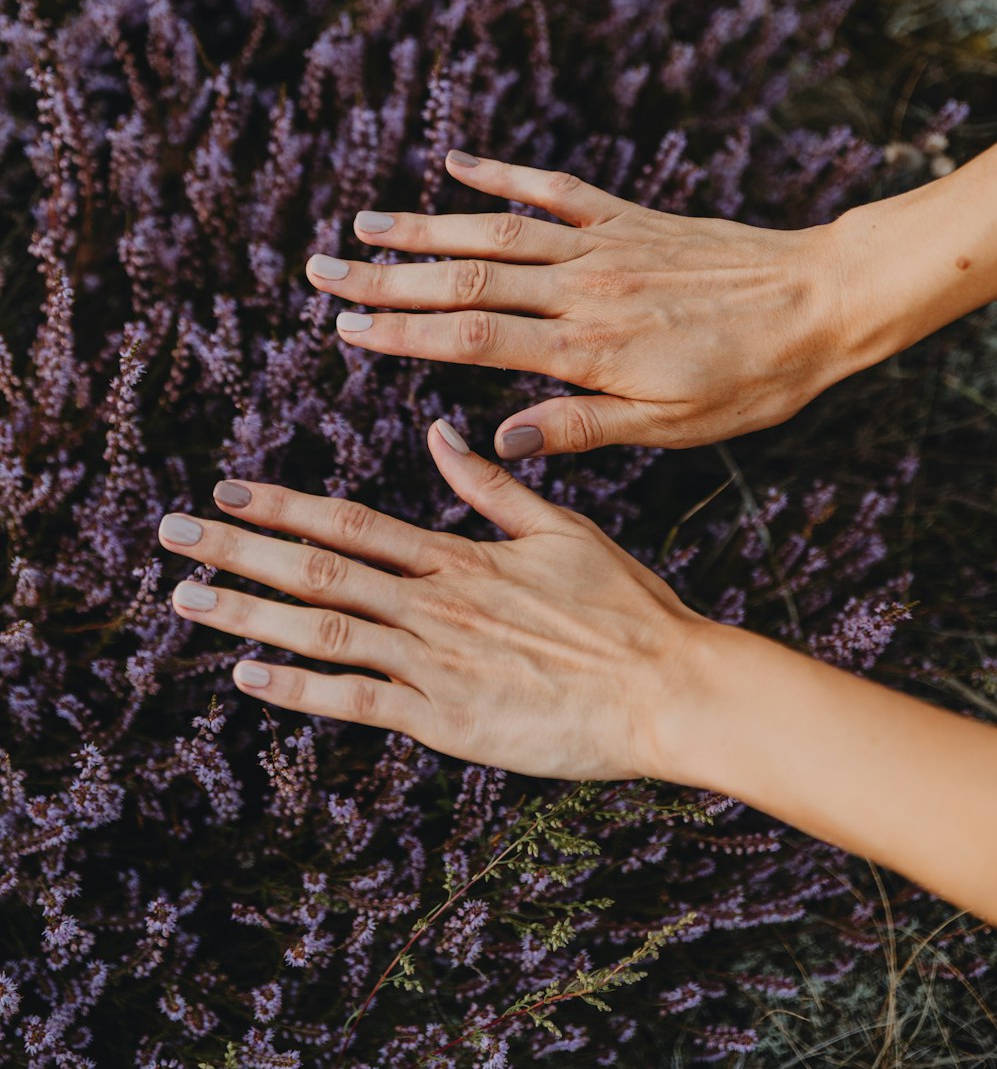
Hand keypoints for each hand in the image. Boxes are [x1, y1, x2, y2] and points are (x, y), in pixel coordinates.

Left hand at [159, 421, 705, 781]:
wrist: (668, 688)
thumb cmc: (625, 608)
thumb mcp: (561, 529)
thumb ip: (492, 486)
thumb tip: (442, 431)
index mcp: (459, 557)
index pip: (352, 524)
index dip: (284, 506)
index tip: (228, 490)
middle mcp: (435, 603)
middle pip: (319, 569)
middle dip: (240, 548)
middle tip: (174, 533)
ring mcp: (435, 661)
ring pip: (322, 629)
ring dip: (248, 610)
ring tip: (186, 596)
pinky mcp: (445, 719)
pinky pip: (355, 701)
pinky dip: (296, 689)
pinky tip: (246, 675)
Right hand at [305, 152, 846, 457]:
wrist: (822, 301)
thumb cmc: (752, 378)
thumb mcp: (674, 425)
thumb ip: (582, 426)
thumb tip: (496, 438)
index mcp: (589, 346)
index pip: (474, 336)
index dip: (402, 332)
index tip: (345, 327)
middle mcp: (585, 286)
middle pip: (466, 276)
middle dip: (387, 275)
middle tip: (320, 271)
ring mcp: (605, 243)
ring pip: (496, 230)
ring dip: (425, 226)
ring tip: (363, 223)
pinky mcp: (630, 217)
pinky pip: (555, 190)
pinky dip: (503, 175)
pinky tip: (458, 165)